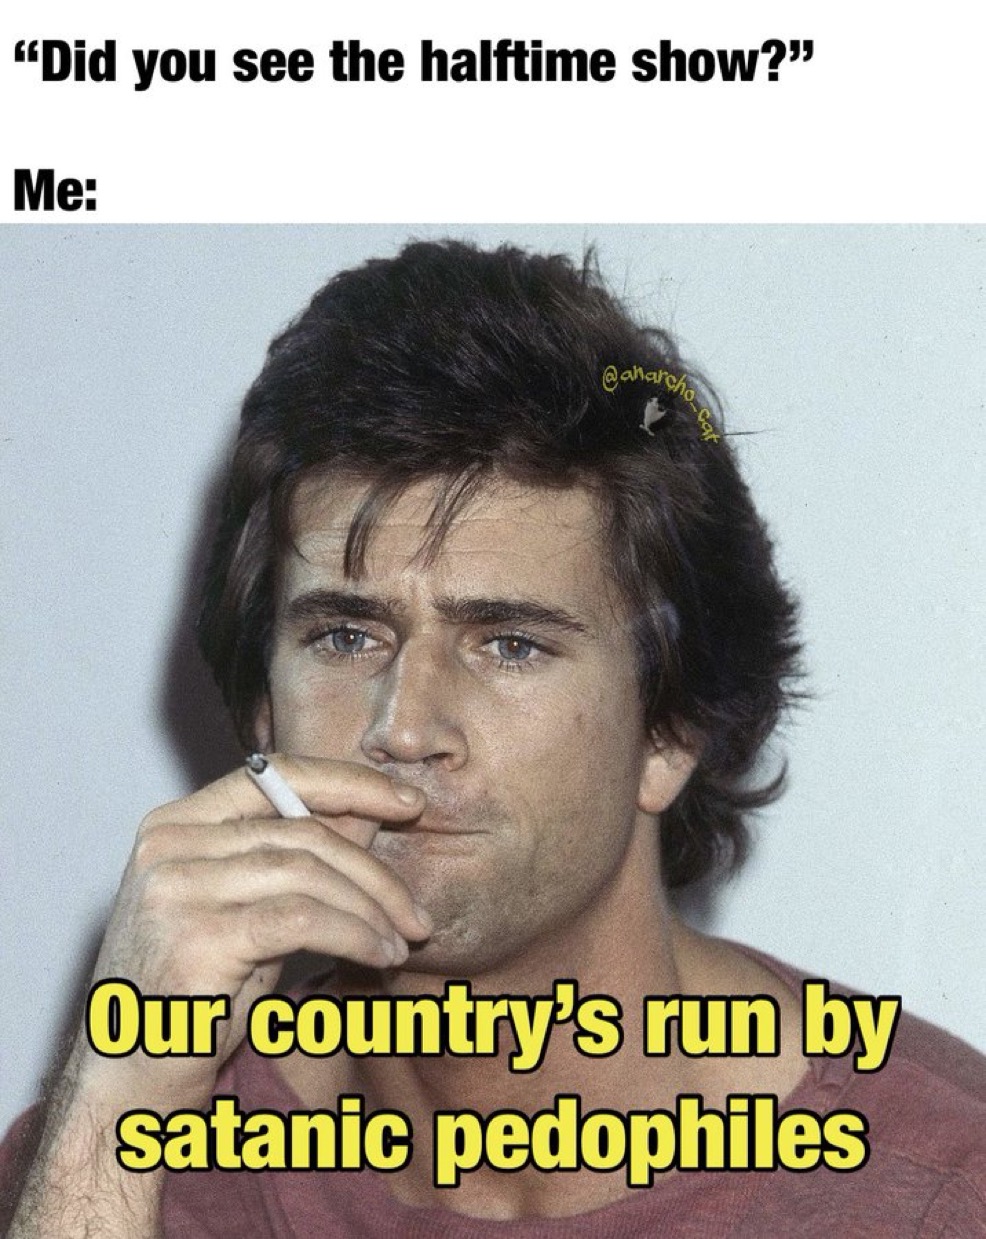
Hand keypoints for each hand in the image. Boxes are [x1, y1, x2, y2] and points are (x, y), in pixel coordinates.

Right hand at [76, 755, 430, 1110]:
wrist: (129, 1083)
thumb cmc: (193, 997)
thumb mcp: (244, 912)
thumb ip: (293, 860)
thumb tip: (370, 816)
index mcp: (174, 825)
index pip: (273, 775)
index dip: (349, 783)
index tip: (408, 801)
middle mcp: (168, 846)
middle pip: (303, 832)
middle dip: (375, 872)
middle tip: (416, 913)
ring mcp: (177, 889)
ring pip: (309, 874)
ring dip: (371, 910)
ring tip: (400, 942)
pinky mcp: (198, 938)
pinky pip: (303, 920)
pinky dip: (355, 934)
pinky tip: (378, 956)